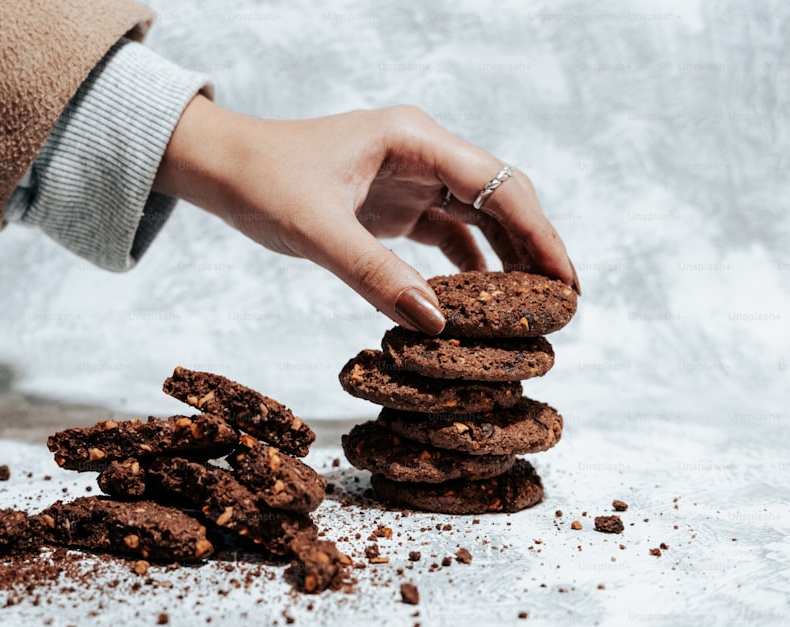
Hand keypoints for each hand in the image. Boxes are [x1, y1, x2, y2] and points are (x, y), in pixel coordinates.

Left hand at [153, 96, 579, 334]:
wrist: (222, 168)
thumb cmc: (261, 181)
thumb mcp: (315, 229)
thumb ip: (373, 274)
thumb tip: (437, 324)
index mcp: (413, 140)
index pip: (498, 185)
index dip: (539, 234)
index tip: (567, 281)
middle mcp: (421, 154)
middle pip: (499, 201)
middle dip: (533, 250)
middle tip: (563, 305)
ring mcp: (410, 180)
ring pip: (477, 221)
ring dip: (504, 262)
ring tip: (532, 311)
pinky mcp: (394, 206)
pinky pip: (445, 237)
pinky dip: (465, 269)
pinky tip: (477, 304)